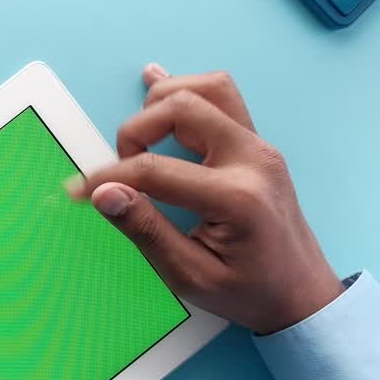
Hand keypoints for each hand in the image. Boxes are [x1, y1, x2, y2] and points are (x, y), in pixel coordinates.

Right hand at [68, 65, 344, 333]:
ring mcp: (259, 147)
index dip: (108, 177)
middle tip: (122, 169)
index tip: (77, 192)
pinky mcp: (257, 145)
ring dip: (164, 102)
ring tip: (139, 137)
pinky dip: (186, 93)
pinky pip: (222, 100)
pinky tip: (155, 85)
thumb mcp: (190, 277)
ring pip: (209, 88)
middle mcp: (252, 159)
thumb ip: (146, 231)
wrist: (302, 295)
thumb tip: (104, 193)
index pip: (155, 169)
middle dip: (137, 130)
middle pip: (183, 108)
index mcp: (236, 197)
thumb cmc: (249, 293)